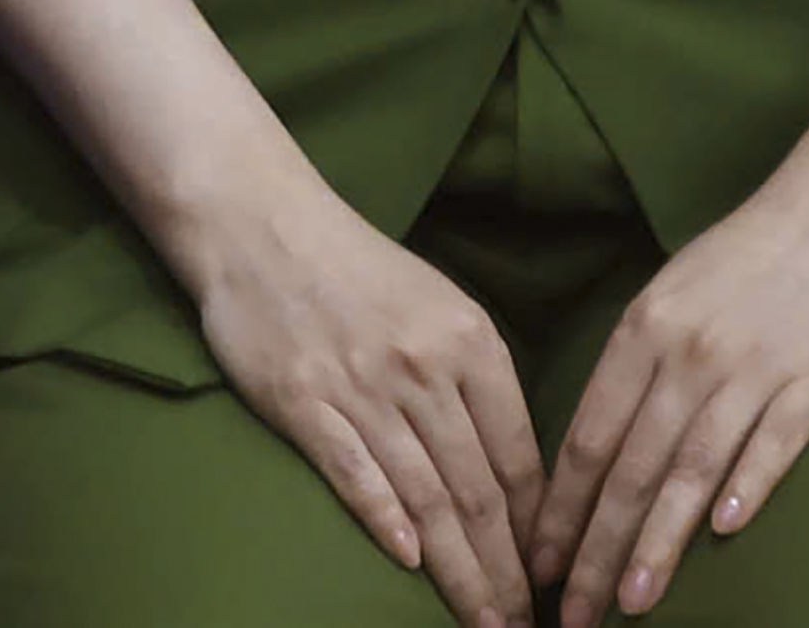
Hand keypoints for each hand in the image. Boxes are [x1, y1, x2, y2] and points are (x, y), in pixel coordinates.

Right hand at [169, 166, 545, 627]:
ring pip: (425, 498)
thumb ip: (476, 380)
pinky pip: (354, 472)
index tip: (549, 579)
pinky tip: (410, 563)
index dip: (538, 531)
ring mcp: (361, 386)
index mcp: (469, 342)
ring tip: (481, 619)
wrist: (259, 221)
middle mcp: (423, 368)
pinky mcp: (302, 400)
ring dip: (459, 571)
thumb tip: (512, 469)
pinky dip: (384, 520)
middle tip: (524, 627)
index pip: (519, 458)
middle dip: (506, 572)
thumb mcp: (438, 305)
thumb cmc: (354, 268)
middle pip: (478, 492)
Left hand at [528, 64, 808, 625]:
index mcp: (642, 332)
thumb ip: (638, 367)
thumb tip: (598, 446)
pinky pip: (773, 441)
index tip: (538, 563)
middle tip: (575, 612)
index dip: (561, 508)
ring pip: (690, 467)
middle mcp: (685, 353)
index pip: (588, 437)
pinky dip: (746, 486)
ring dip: (659, 540)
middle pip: (630, 466)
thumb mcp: (672, 296)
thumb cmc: (751, 258)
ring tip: (634, 599)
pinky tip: (722, 533)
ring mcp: (751, 368)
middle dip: (597, 547)